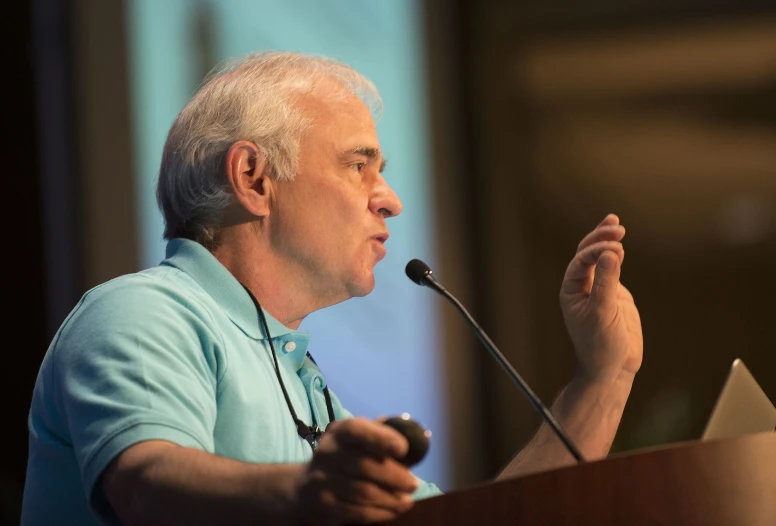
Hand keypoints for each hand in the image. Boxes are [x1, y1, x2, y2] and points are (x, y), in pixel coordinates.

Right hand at [297, 418, 417, 524]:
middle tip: (413, 484)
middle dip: (395, 477)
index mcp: (339, 432)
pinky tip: (392, 511)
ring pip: (363, 492)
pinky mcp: (323, 506)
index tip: (403, 449)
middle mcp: (327, 453)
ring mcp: (322, 481)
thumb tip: (415, 435)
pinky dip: (380, 513)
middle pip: (364, 466)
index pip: (357, 429)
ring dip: (391, 499)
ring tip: (407, 501)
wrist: (305, 487)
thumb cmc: (345, 459)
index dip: (380, 438)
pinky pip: (357, 512)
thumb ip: (382, 434)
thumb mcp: (357, 440)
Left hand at [559, 214, 642, 383]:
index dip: (595, 251)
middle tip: (616, 225)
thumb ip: (606, 283)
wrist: (612, 368)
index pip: (580, 262)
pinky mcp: (615, 294)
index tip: (615, 248)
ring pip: (600, 259)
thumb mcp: (603, 313)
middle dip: (599, 238)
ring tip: (616, 225)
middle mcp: (582, 286)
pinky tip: (619, 245)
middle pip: (587, 254)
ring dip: (606, 241)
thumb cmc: (601, 345)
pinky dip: (616, 256)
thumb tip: (610, 253)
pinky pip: (612, 270)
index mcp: (571, 290)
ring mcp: (599, 288)